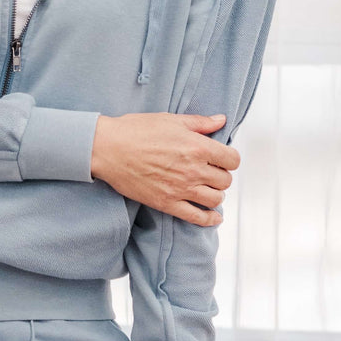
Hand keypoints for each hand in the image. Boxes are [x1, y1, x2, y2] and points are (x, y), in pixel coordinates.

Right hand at [91, 112, 237, 225]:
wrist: (108, 149)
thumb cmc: (135, 131)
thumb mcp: (171, 120)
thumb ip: (200, 123)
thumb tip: (220, 120)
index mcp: (197, 147)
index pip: (232, 160)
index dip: (229, 158)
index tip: (223, 158)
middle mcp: (193, 170)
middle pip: (225, 180)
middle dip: (221, 175)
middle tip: (211, 172)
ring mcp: (181, 189)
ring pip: (215, 199)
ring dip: (215, 194)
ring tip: (208, 189)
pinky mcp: (167, 203)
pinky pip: (196, 217)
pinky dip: (209, 219)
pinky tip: (213, 217)